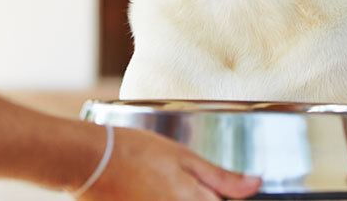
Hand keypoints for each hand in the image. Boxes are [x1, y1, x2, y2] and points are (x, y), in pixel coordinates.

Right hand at [76, 126, 261, 199]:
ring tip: (165, 183)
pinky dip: (163, 199)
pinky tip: (155, 190)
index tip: (220, 189)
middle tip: (179, 181)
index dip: (227, 197)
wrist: (90, 162)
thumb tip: (257, 184)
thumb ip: (222, 177)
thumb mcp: (183, 156)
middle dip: (202, 197)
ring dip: (185, 197)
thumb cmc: (135, 151)